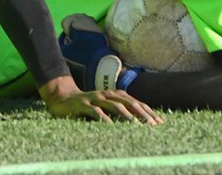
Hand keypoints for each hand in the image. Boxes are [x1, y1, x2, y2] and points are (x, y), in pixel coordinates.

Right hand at [39, 76, 161, 123]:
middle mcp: (106, 94)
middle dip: (141, 113)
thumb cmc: (88, 105)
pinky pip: (95, 112)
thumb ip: (120, 111)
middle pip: (128, 103)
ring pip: (113, 105)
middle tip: (152, 125)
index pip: (135, 102)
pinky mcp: (83, 105)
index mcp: (114, 95)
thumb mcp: (106, 106)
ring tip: (135, 124)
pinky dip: (104, 118)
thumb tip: (141, 121)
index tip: (160, 123)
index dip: (148, 111)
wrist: (62, 97)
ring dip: (126, 115)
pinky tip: (110, 126)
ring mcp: (95, 99)